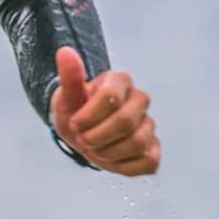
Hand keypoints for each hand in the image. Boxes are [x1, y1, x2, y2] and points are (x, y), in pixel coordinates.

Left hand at [49, 47, 159, 175]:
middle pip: (125, 122)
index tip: (74, 124)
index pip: (111, 97)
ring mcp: (149, 123)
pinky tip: (111, 158)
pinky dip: (124, 166)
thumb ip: (69, 77)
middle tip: (83, 139)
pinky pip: (149, 162)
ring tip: (95, 148)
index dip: (88, 117)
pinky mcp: (153, 148)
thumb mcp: (66, 98)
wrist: (80, 133)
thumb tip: (65, 52)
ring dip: (108, 152)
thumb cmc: (75, 111)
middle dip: (97, 137)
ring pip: (138, 143)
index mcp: (120, 81)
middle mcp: (139, 99)